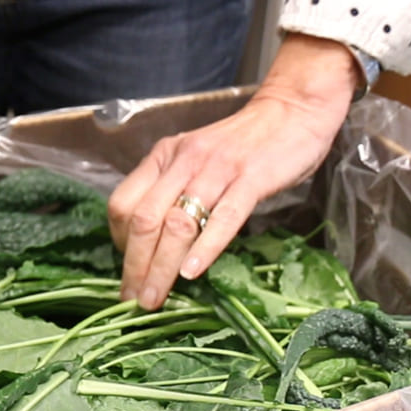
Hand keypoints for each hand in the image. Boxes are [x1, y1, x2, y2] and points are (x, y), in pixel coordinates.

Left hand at [107, 33, 359, 309]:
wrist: (292, 109)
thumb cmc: (243, 142)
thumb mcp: (196, 158)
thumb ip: (174, 188)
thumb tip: (153, 239)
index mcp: (164, 156)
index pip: (122, 202)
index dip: (119, 242)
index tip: (129, 271)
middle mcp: (183, 160)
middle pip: (144, 218)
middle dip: (134, 265)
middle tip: (132, 300)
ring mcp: (216, 169)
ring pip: (178, 222)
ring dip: (162, 267)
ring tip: (155, 299)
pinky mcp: (251, 178)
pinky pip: (223, 218)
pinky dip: (205, 248)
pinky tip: (192, 274)